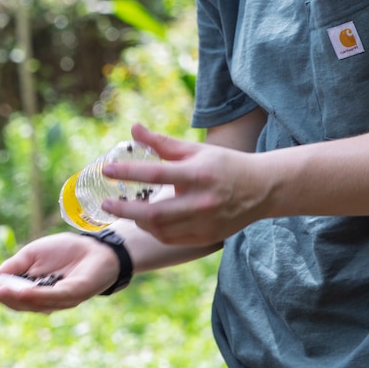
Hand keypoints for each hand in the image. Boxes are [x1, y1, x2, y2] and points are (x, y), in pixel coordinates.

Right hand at [0, 232, 120, 312]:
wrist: (96, 247)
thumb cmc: (65, 251)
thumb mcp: (33, 254)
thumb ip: (14, 265)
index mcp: (33, 290)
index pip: (10, 295)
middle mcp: (45, 300)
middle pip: (19, 303)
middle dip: (0, 296)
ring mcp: (59, 300)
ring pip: (33, 303)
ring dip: (14, 297)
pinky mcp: (74, 294)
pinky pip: (52, 296)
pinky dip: (35, 295)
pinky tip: (21, 291)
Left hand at [98, 123, 267, 246]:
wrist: (262, 189)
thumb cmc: (224, 165)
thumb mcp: (195, 150)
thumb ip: (162, 143)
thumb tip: (133, 128)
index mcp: (198, 175)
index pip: (156, 174)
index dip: (128, 172)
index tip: (107, 170)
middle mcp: (202, 202)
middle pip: (155, 213)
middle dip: (125, 209)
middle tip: (106, 203)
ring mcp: (205, 223)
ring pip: (161, 230)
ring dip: (138, 221)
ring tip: (125, 210)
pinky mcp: (207, 237)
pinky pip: (172, 239)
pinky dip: (155, 231)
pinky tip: (145, 221)